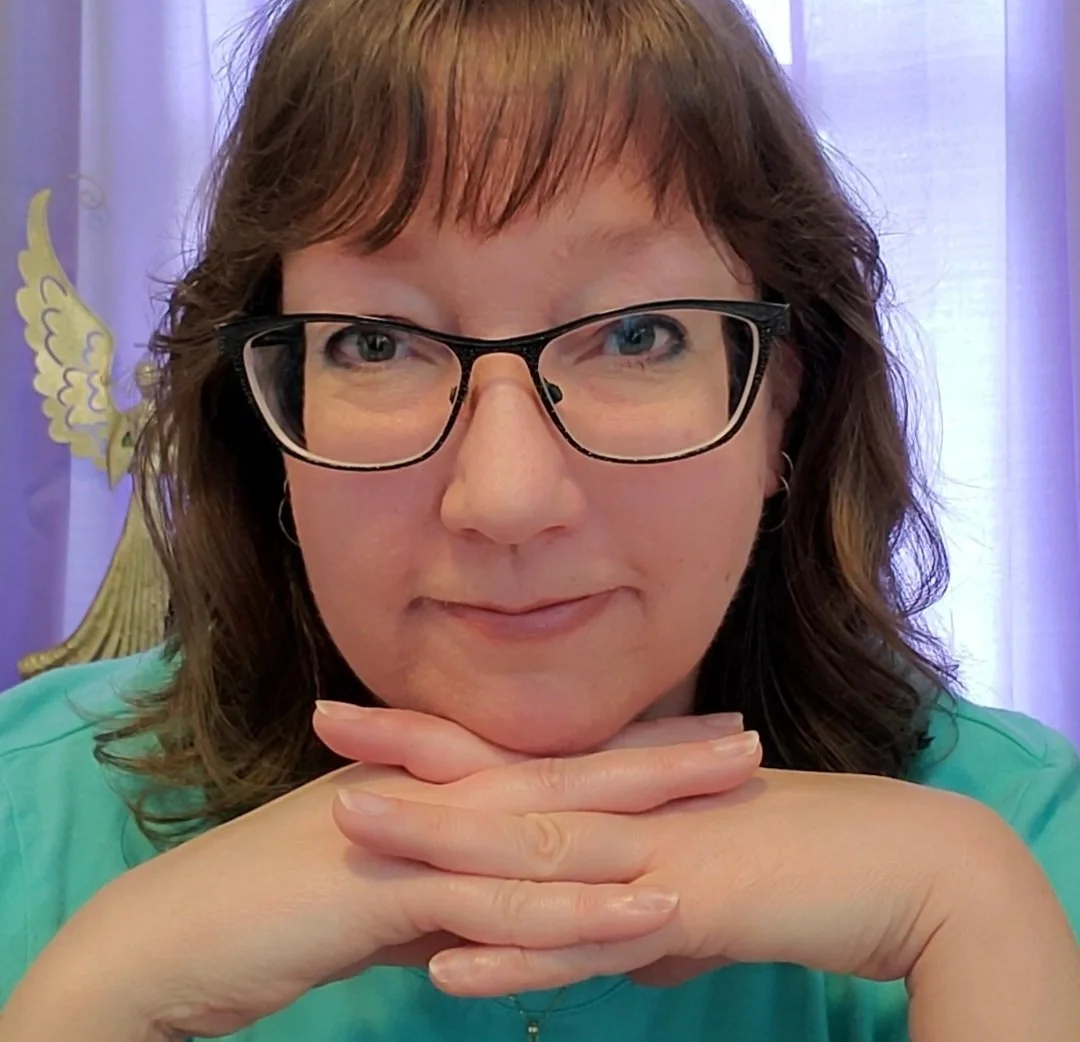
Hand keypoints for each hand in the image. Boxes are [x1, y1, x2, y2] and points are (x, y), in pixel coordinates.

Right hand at [44, 735, 754, 1038]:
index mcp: (438, 785)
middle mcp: (437, 792)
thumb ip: (446, 886)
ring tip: (730, 810)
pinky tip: (643, 913)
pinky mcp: (390, 887)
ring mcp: (415, 833)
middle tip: (750, 744)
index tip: (706, 737)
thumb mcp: (382, 890)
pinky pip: (500, 904)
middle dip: (665, 761)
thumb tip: (500, 911)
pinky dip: (577, 912)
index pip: (552, 761)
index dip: (633, 749)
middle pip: (569, 773)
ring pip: (551, 828)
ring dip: (647, 822)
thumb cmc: (276, 910)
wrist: (179, 933)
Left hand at [336, 758, 1009, 996]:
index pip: (507, 760)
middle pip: (498, 781)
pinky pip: (584, 941)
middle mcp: (622, 813)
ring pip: (524, 850)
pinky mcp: (683, 909)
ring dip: (437, 842)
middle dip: (407, 755)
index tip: (358, 717)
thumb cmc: (800, 869)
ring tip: (352, 828)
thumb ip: (646, 911)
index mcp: (619, 798)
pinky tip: (450, 970)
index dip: (429, 738)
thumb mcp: (704, 888)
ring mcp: (646, 856)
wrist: (897, 869)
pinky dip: (516, 958)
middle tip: (325, 720)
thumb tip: (618, 947)